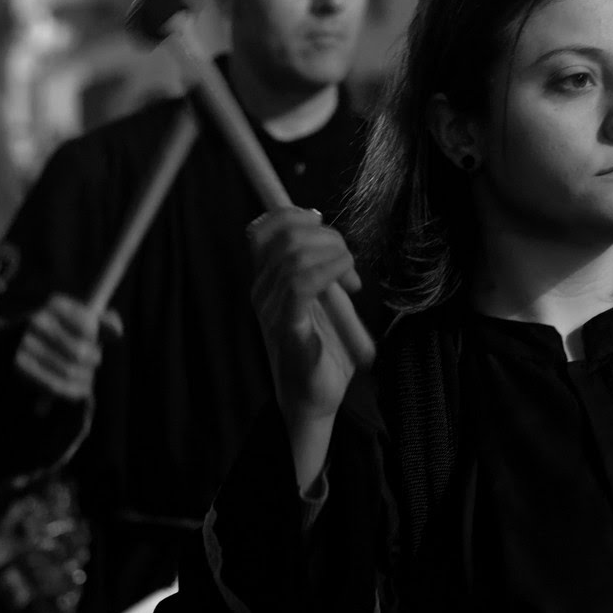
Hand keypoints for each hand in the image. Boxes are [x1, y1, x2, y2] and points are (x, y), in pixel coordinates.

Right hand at [13, 294, 121, 402]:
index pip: (87, 326)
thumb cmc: (66, 329)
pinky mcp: (19, 364)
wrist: (24, 339)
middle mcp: (38, 321)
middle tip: (94, 363)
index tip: (96, 344)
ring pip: (69, 371)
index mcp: (56, 304)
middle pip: (79, 353)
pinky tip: (81, 390)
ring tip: (88, 378)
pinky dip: (73, 391)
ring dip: (86, 379)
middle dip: (93, 361)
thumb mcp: (84, 317)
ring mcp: (25, 344)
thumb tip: (117, 332)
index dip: (97, 340)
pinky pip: (54, 386)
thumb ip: (105, 321)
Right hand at [248, 207, 365, 428]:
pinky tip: (345, 280)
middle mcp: (262, 292)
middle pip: (283, 237)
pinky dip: (327, 272)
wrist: (317, 398)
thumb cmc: (323, 349)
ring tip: (350, 274)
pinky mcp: (288, 331)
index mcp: (266, 281)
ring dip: (332, 254)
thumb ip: (317, 264)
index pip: (262, 229)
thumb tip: (323, 228)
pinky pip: (299, 287)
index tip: (322, 223)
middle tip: (347, 259)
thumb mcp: (321, 297)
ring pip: (293, 258)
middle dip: (324, 236)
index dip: (292, 214)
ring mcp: (271, 312)